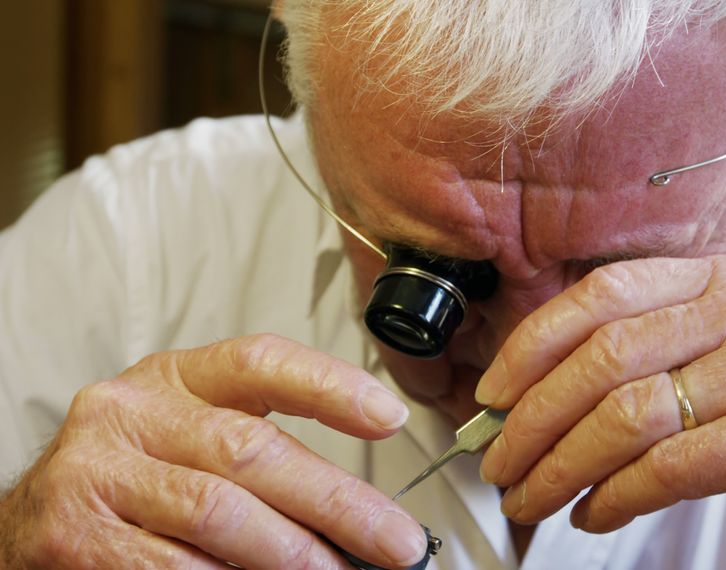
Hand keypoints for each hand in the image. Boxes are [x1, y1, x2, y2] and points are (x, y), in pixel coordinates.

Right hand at [0, 334, 427, 568]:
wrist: (31, 520)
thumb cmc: (133, 477)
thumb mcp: (189, 437)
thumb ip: (260, 456)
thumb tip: (353, 512)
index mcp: (175, 379)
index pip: (260, 362)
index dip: (329, 386)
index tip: (388, 417)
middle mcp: (132, 415)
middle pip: (252, 450)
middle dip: (337, 503)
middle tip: (395, 541)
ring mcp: (97, 474)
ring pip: (219, 514)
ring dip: (292, 556)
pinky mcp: (74, 538)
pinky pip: (173, 567)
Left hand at [475, 254, 725, 566]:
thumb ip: (655, 358)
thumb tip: (536, 392)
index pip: (605, 292)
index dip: (533, 343)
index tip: (491, 393)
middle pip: (605, 353)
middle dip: (532, 415)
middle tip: (499, 460)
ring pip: (628, 412)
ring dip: (561, 464)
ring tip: (534, 498)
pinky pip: (669, 465)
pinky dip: (615, 496)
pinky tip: (594, 514)